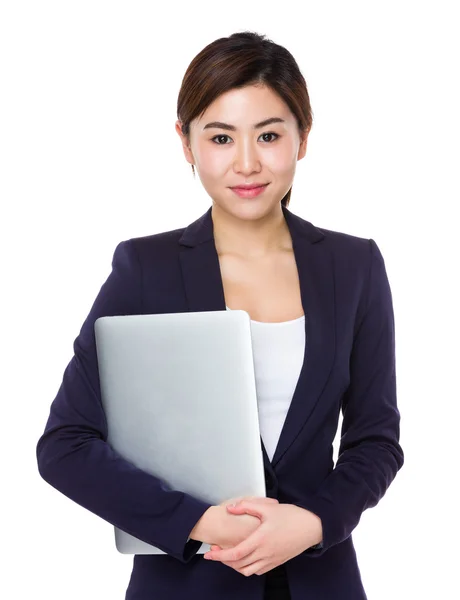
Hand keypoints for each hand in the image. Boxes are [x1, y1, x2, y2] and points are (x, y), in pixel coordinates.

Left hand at [204, 500, 322, 576]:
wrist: (312, 526)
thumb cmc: (291, 516)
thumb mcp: (267, 507)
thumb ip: (247, 506)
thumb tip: (231, 508)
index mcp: (260, 540)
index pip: (235, 554)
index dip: (219, 556)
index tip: (209, 554)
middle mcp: (265, 553)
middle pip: (238, 565)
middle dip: (224, 561)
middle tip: (216, 552)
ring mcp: (272, 560)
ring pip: (248, 571)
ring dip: (235, 566)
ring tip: (228, 555)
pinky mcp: (277, 562)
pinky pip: (258, 571)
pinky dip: (247, 567)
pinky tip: (245, 558)